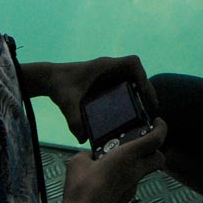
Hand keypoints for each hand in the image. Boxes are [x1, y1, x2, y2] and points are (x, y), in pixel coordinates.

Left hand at [30, 56, 157, 141]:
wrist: (51, 80)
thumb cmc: (60, 86)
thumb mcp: (66, 103)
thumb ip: (73, 120)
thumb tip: (83, 139)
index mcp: (104, 66)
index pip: (132, 63)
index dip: (142, 76)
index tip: (144, 93)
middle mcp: (111, 68)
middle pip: (138, 74)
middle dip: (147, 89)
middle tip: (151, 110)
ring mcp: (110, 75)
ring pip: (134, 80)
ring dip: (142, 93)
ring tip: (146, 114)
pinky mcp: (108, 83)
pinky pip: (126, 86)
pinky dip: (133, 96)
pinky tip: (132, 114)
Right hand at [50, 119, 167, 202]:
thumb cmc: (81, 191)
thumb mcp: (78, 162)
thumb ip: (88, 154)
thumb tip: (90, 157)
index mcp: (127, 157)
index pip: (155, 139)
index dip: (161, 127)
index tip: (158, 122)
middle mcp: (135, 172)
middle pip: (158, 158)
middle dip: (155, 148)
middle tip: (143, 141)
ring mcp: (132, 187)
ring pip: (144, 171)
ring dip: (136, 163)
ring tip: (115, 159)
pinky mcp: (125, 199)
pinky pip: (131, 182)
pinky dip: (124, 176)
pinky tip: (106, 178)